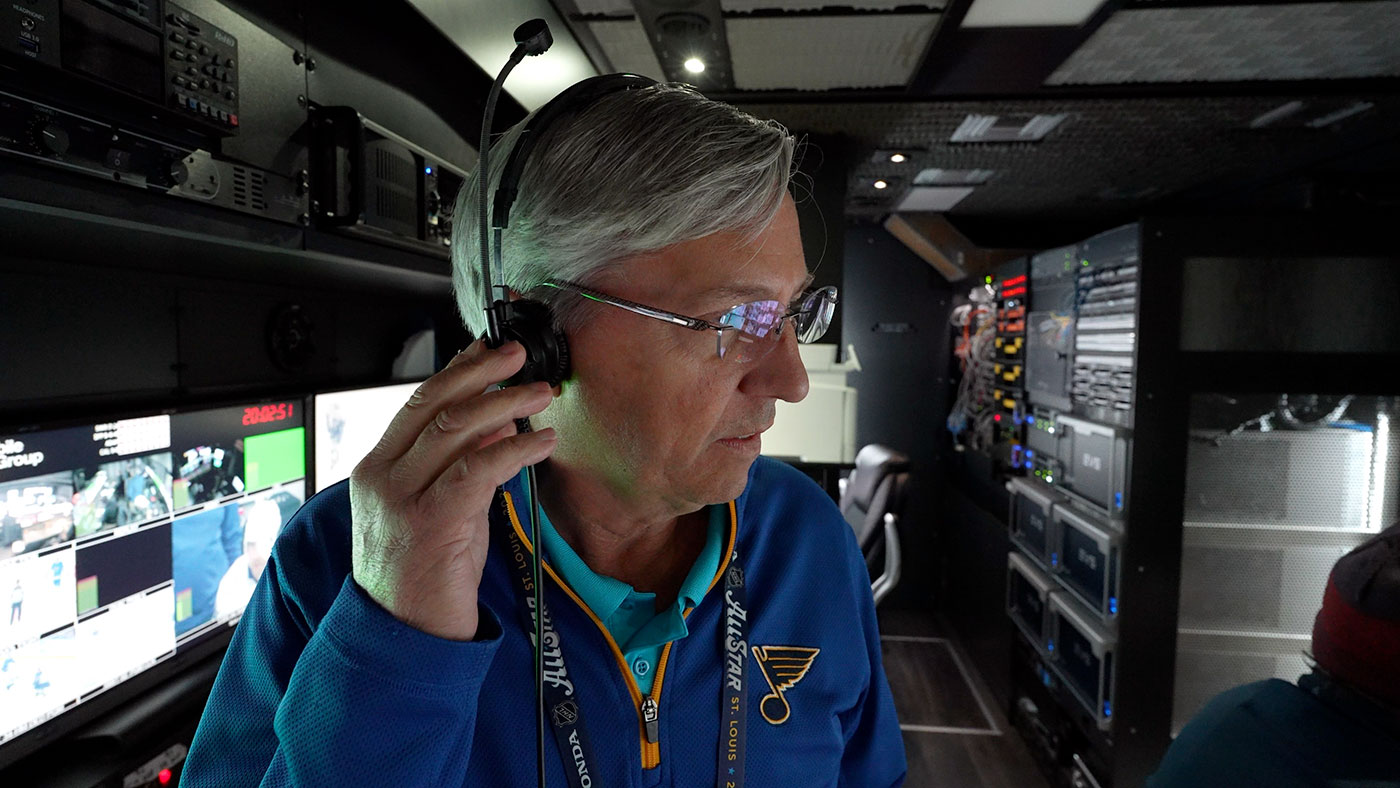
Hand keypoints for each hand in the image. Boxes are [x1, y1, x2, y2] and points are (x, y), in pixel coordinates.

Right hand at [349, 340, 556, 640]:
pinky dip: (515, 449)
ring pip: (456, 429)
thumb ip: (464, 464)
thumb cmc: (423, 575)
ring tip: (542, 393)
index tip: (488, 348)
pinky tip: (541, 442)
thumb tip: (500, 421)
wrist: (403, 635)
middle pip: (435, 404)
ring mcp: (402, 499)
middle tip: (519, 356)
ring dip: (506, 404)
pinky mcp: (431, 523)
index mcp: (378, 468)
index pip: (418, 403)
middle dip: (481, 372)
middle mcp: (382, 477)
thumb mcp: (442, 507)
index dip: (458, 370)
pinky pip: (478, 469)